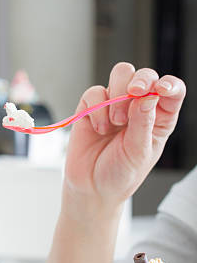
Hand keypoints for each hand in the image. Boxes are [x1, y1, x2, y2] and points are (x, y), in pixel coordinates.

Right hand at [64, 62, 185, 210]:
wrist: (91, 188)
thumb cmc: (120, 174)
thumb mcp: (138, 153)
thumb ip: (143, 123)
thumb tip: (147, 96)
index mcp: (159, 117)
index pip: (171, 91)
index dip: (169, 84)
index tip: (162, 89)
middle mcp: (138, 107)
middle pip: (144, 76)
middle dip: (141, 81)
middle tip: (134, 93)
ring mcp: (114, 104)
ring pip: (120, 74)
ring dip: (118, 94)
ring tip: (115, 121)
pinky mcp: (91, 107)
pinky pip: (94, 92)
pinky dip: (97, 109)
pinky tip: (99, 129)